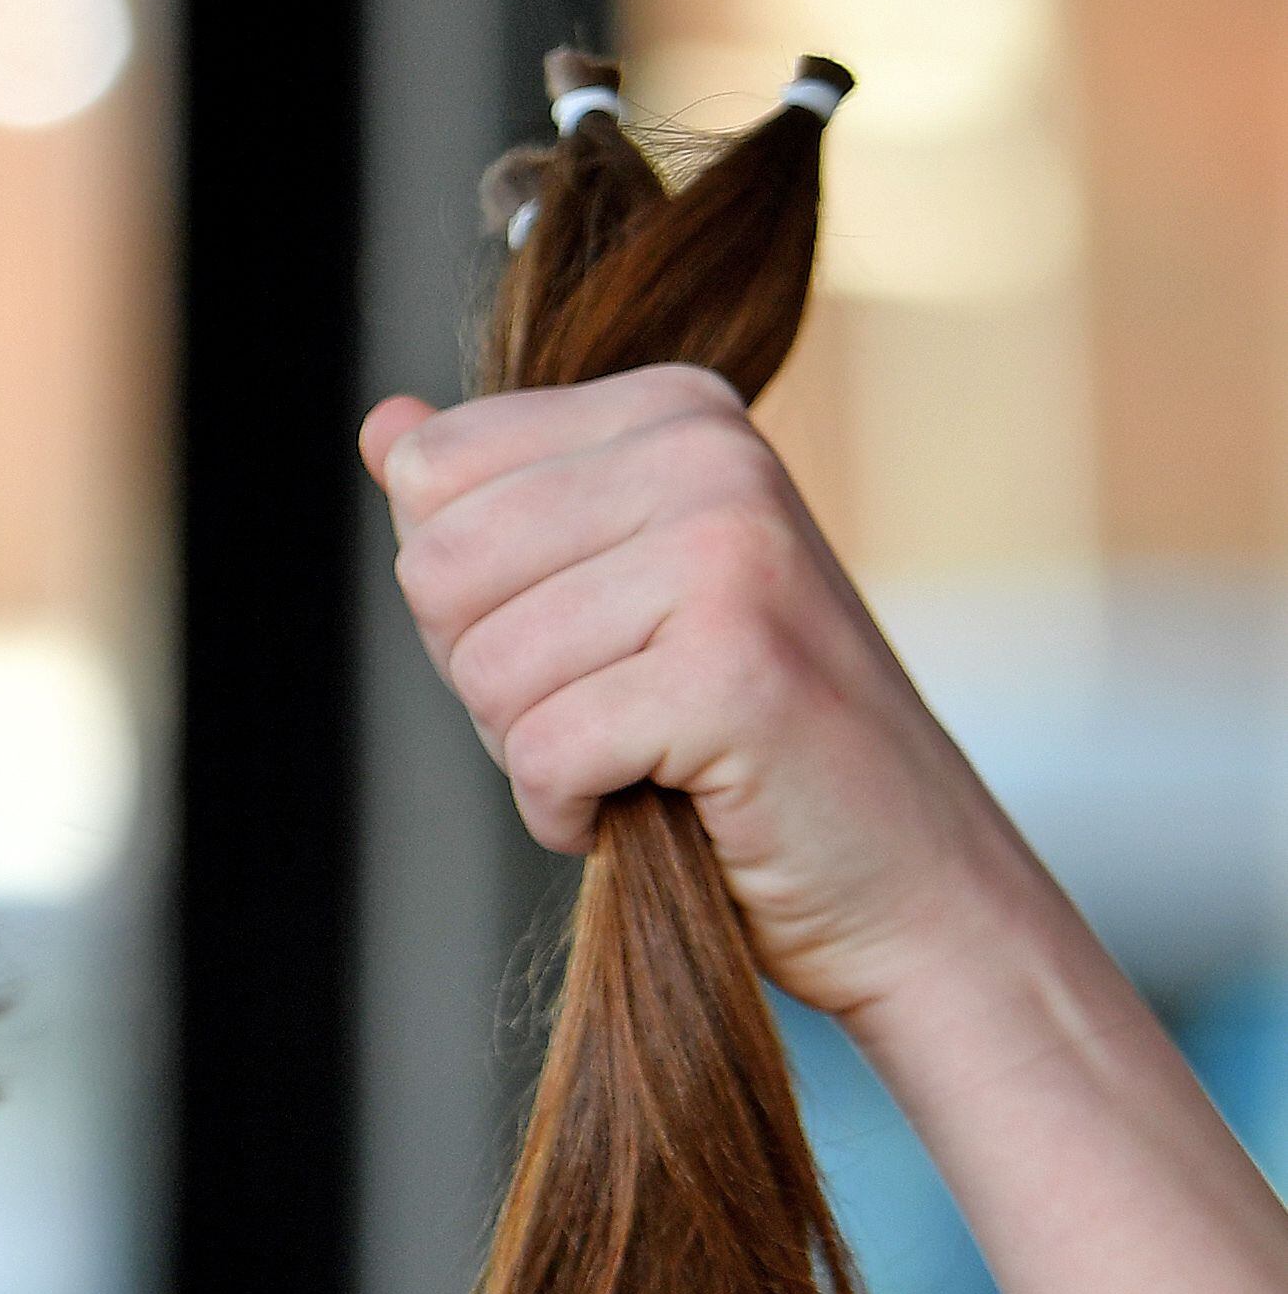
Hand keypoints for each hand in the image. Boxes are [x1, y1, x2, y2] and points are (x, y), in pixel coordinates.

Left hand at [362, 364, 1030, 1022]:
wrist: (907, 882)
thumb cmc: (736, 748)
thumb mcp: (605, 595)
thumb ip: (491, 506)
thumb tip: (385, 425)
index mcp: (677, 412)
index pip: (431, 470)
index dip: (467, 595)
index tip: (583, 637)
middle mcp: (710, 455)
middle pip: (437, 568)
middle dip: (486, 677)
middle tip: (609, 715)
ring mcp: (730, 554)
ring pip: (483, 669)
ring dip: (534, 753)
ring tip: (647, 758)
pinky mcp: (734, 670)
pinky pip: (539, 753)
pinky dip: (568, 814)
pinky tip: (659, 806)